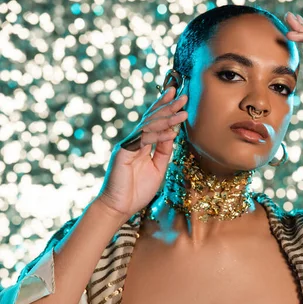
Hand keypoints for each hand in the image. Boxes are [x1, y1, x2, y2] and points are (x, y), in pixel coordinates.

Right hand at [96, 86, 187, 220]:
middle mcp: (134, 141)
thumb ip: (163, 151)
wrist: (119, 207)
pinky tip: (171, 132)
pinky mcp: (123, 152)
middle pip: (151, 118)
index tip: (177, 96)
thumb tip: (172, 133)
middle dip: (167, 106)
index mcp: (141, 144)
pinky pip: (144, 140)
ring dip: (166, 118)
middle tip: (183, 95)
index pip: (153, 121)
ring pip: (148, 126)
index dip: (164, 107)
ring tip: (182, 111)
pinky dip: (159, 135)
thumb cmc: (136, 191)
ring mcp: (128, 145)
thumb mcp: (157, 168)